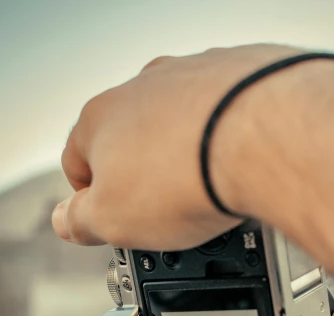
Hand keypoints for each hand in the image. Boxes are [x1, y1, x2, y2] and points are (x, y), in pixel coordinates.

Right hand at [52, 44, 333, 249]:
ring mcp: (194, 77)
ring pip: (180, 126)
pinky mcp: (241, 78)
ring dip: (187, 158)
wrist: (267, 138)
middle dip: (145, 179)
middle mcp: (144, 87)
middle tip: (165, 216)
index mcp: (100, 118)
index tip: (109, 221)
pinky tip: (240, 169)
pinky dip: (228, 141)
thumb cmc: (188, 176)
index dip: (90, 200)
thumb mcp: (112, 221)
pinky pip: (226, 116)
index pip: (77, 162)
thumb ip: (80, 221)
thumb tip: (66, 221)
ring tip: (209, 195)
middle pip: (132, 141)